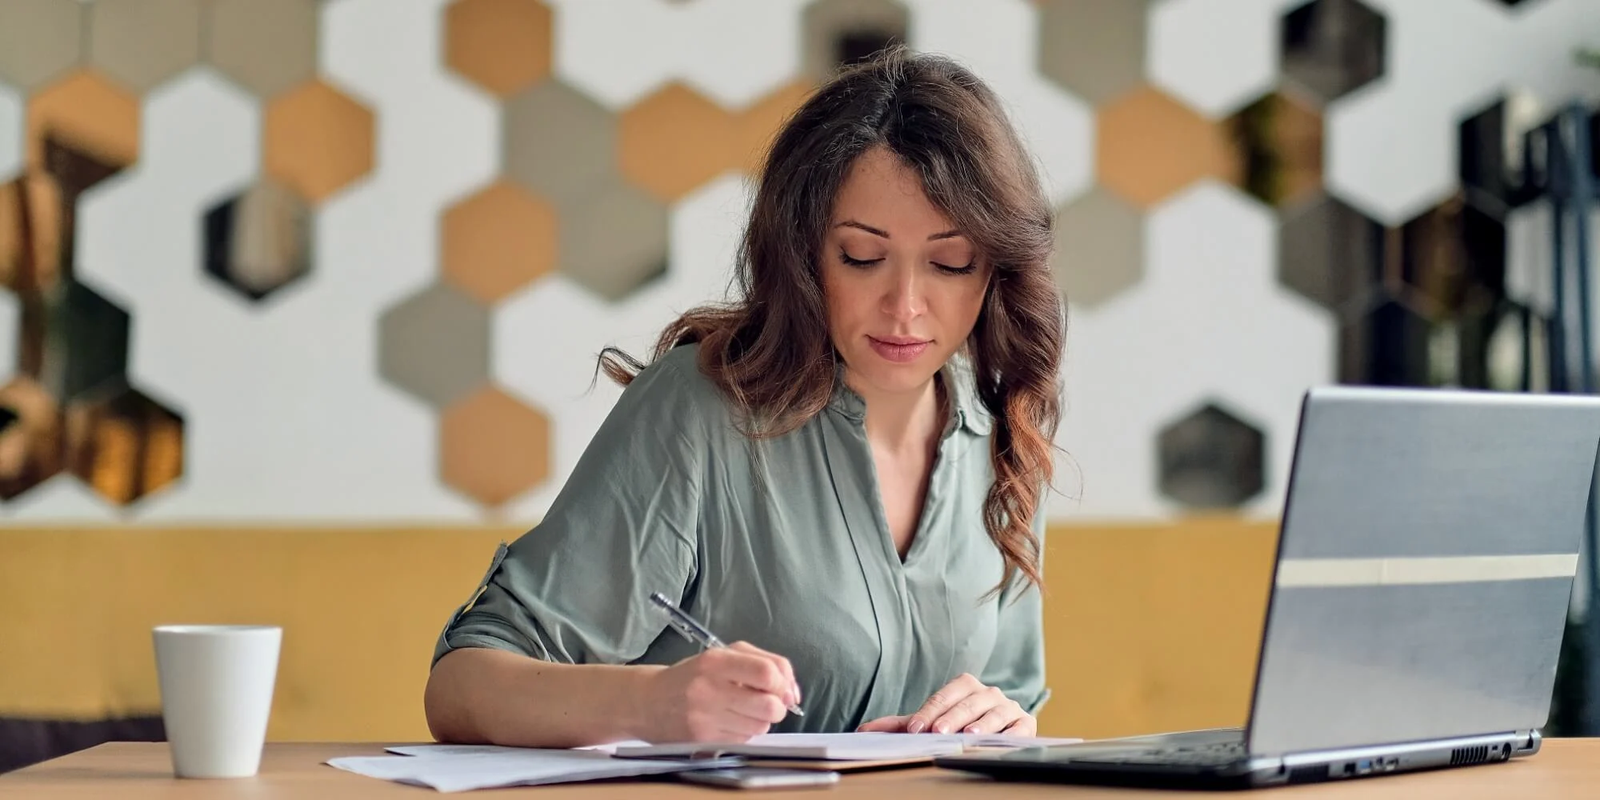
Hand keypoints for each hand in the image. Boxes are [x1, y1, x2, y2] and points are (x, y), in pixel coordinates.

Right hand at [635, 642, 800, 742]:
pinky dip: (744, 732)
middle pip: (769, 706)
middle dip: (777, 707)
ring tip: (740, 711)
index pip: (767, 672)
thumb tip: (792, 691)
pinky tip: (727, 722)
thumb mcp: (723, 655)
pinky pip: (743, 740)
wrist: (648, 701)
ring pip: (760, 726)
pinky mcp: (702, 740)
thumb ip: (764, 662)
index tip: (782, 689)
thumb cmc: (693, 676)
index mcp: (716, 661)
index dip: (783, 683)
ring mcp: (704, 717)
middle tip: (766, 703)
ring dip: (760, 721)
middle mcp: (709, 689)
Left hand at [857, 673, 1034, 735]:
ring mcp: (1008, 707)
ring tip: (969, 735)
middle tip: (937, 732)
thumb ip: (900, 725)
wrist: (1001, 729)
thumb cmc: (960, 724)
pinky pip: (1019, 728)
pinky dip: (1010, 734)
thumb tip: (864, 731)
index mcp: (965, 686)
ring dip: (981, 724)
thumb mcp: (931, 723)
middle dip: (951, 718)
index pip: (944, 697)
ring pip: (994, 713)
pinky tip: (999, 741)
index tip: (914, 729)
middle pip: (967, 703)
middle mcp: (988, 693)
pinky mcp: (1025, 724)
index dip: (928, 712)